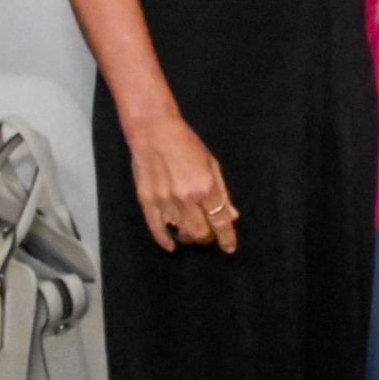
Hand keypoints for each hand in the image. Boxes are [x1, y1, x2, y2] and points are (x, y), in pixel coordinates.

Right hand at [125, 114, 238, 253]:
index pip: (220, 222)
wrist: (154, 131)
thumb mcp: (212, 164)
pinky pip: (156, 229)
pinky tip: (171, 245)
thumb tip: (231, 216)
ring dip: (189, 237)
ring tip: (191, 233)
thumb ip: (222, 193)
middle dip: (208, 237)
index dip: (227, 238)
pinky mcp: (147, 201)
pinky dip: (165, 241)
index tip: (229, 248)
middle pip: (200, 233)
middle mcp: (186, 198)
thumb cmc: (187, 143)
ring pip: (180, 233)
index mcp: (206, 187)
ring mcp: (164, 201)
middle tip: (208, 233)